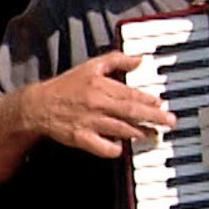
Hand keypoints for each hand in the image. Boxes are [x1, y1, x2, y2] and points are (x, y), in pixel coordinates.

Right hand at [19, 50, 175, 158]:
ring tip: (152, 134)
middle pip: (132, 112)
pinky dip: (116, 149)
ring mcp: (90, 123)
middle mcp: (97, 104)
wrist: (39, 105)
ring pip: (122, 130)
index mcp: (101, 85)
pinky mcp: (82, 139)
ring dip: (140, 133)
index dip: (148, 100)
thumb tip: (140, 59)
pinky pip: (105, 148)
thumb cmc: (67, 85)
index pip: (131, 94)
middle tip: (170, 121)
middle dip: (154, 117)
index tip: (161, 103)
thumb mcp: (91, 66)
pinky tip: (122, 146)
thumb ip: (117, 60)